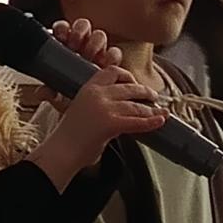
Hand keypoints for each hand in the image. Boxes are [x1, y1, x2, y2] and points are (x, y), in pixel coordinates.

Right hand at [30, 65, 167, 189]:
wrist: (62, 151)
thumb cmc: (69, 135)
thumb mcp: (80, 109)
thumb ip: (97, 103)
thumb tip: (118, 106)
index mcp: (88, 88)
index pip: (112, 72)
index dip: (127, 75)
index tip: (134, 82)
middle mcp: (97, 94)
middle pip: (129, 87)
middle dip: (145, 92)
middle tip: (153, 97)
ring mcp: (105, 108)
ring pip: (136, 105)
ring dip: (151, 109)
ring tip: (160, 112)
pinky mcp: (111, 124)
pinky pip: (137, 121)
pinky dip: (152, 122)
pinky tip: (161, 121)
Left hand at [37, 19, 122, 112]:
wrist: (85, 113)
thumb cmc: (68, 97)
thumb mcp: (56, 96)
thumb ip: (49, 92)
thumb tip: (42, 92)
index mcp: (64, 47)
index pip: (63, 28)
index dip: (62, 29)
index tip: (60, 36)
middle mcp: (81, 46)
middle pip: (82, 26)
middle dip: (79, 32)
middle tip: (75, 45)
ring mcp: (97, 52)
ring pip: (99, 35)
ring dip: (95, 42)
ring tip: (90, 55)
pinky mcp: (111, 63)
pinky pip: (115, 53)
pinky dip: (111, 56)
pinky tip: (106, 64)